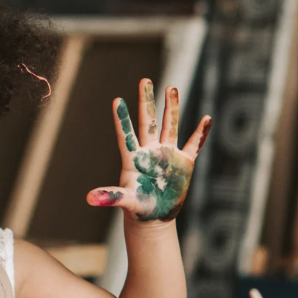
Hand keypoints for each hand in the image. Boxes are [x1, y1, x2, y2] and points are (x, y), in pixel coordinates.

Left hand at [86, 80, 211, 221]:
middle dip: (147, 101)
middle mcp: (150, 152)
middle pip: (149, 122)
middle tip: (144, 80)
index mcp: (134, 159)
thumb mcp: (125, 202)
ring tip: (171, 88)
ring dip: (172, 107)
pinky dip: (201, 133)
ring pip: (170, 126)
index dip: (122, 119)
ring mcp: (168, 155)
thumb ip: (110, 197)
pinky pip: (194, 144)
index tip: (117, 100)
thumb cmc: (137, 209)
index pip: (126, 135)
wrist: (155, 217)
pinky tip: (207, 119)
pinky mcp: (184, 163)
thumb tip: (89, 199)